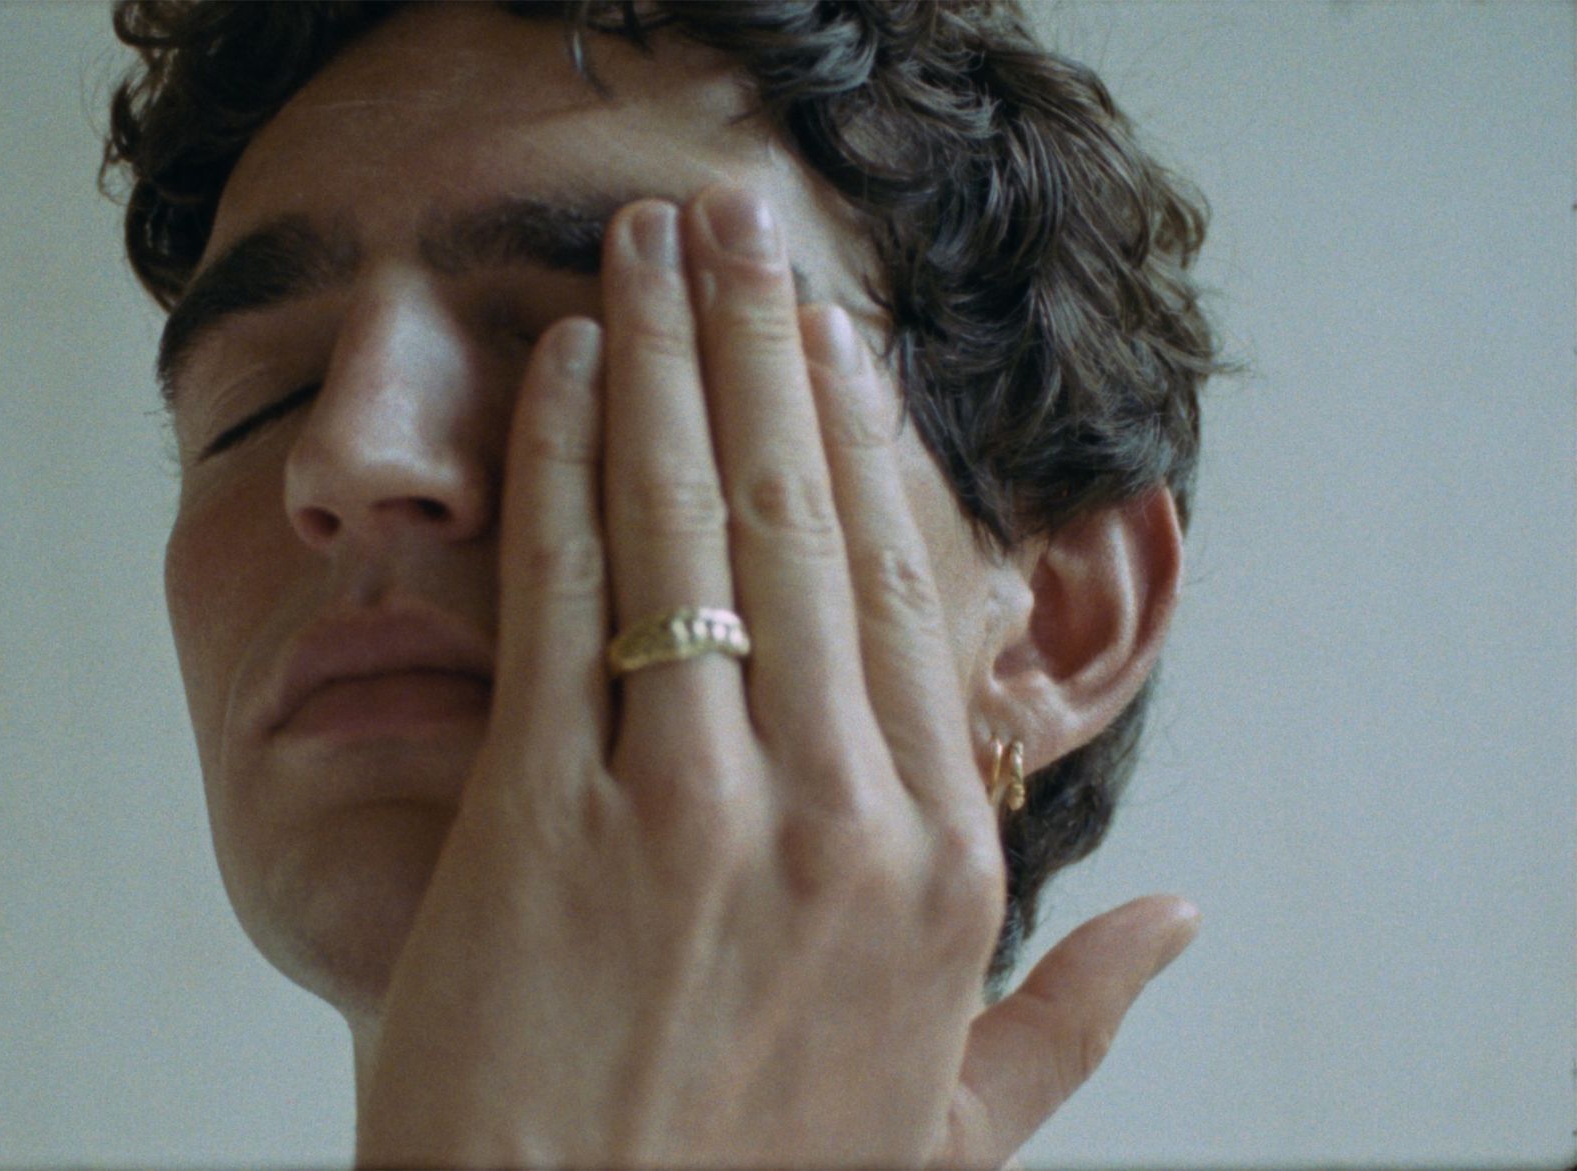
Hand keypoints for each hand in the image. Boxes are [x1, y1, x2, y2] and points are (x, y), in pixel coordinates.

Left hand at [357, 184, 1198, 1167]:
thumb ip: (1075, 1022)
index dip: (867, 446)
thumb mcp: (953, 1133)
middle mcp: (838, 815)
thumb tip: (1185, 920)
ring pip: (693, 525)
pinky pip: (565, 592)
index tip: (835, 342)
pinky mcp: (547, 818)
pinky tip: (566, 369)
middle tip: (740, 226)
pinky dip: (563, 465)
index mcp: (941, 872)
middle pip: (809, 523)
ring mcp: (692, 806)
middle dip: (765, 347)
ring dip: (667, 359)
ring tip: (650, 246)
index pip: (910, 597)